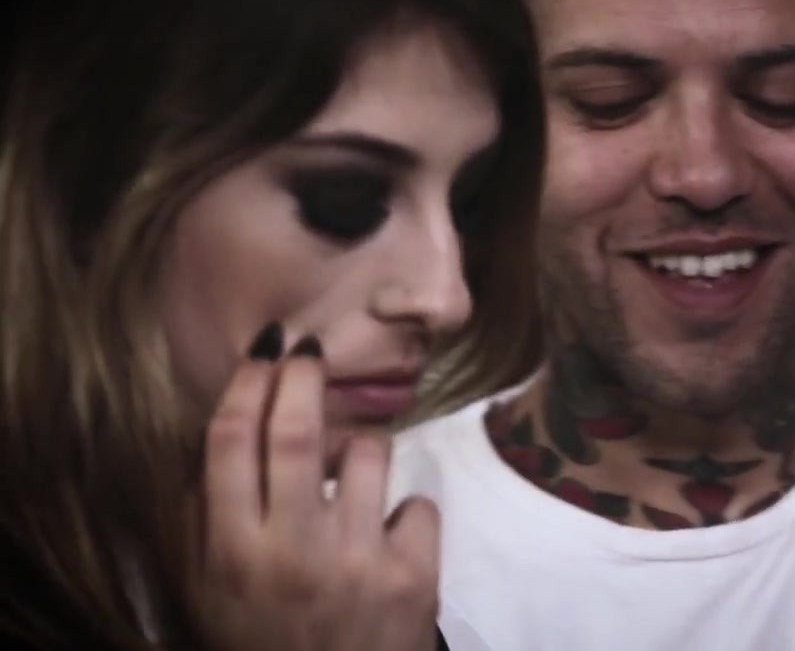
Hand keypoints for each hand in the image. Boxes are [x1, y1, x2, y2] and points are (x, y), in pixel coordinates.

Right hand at [194, 323, 439, 650]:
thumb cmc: (263, 644)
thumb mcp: (207, 596)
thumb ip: (201, 523)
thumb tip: (219, 441)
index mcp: (233, 552)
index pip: (230, 443)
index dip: (247, 384)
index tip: (264, 350)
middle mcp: (293, 550)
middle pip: (296, 433)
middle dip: (304, 377)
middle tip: (311, 348)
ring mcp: (358, 560)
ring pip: (369, 454)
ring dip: (362, 449)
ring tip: (353, 475)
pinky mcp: (413, 575)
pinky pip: (418, 505)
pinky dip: (407, 513)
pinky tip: (390, 540)